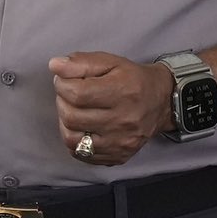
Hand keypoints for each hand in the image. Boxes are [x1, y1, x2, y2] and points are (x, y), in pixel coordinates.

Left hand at [48, 52, 172, 166]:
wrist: (162, 103)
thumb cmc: (133, 79)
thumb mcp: (110, 61)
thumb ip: (81, 62)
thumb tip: (55, 66)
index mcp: (122, 92)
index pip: (76, 94)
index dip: (62, 85)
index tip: (64, 80)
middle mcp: (123, 121)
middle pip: (72, 117)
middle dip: (62, 102)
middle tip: (69, 94)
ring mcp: (120, 142)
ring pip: (72, 140)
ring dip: (65, 123)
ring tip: (73, 111)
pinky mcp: (118, 156)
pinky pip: (82, 154)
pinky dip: (75, 141)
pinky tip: (82, 127)